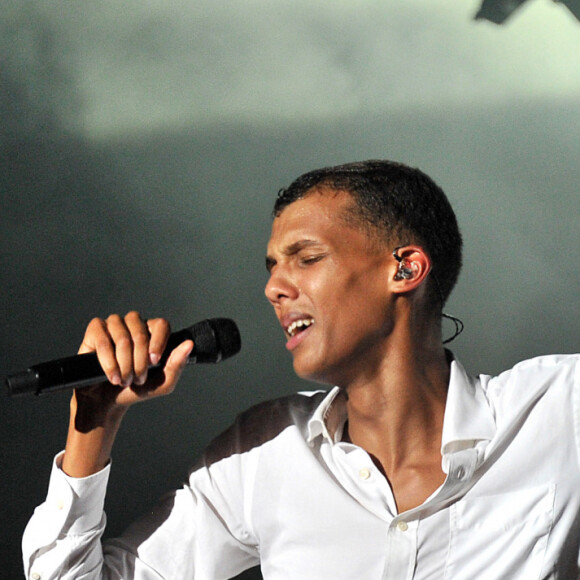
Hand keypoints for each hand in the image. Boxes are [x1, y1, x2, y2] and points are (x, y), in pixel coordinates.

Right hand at [73, 311, 192, 429]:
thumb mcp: (163, 382)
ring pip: (122, 337)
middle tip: (137, 379)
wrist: (109, 402)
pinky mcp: (95, 330)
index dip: (158, 342)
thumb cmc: (137, 389)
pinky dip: (108, 361)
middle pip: (141, 333)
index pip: (161, 324)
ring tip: (124, 380)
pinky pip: (103, 339)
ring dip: (124, 364)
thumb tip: (189, 344)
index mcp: (152, 332)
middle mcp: (134, 324)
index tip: (154, 361)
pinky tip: (112, 376)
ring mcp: (114, 325)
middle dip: (139, 361)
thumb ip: (177, 364)